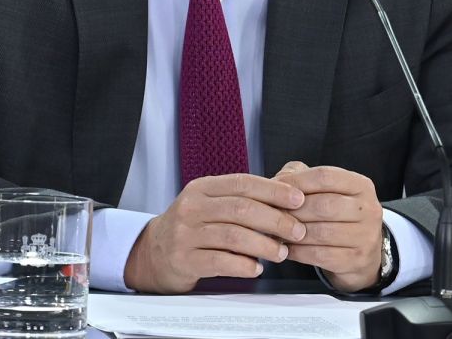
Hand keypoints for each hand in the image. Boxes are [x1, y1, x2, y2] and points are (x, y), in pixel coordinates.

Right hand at [124, 173, 307, 292]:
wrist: (154, 252)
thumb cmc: (193, 227)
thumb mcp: (210, 204)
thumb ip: (241, 200)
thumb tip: (287, 202)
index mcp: (202, 188)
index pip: (243, 183)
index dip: (274, 191)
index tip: (298, 199)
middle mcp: (192, 207)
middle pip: (241, 209)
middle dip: (276, 220)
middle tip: (298, 230)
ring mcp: (185, 234)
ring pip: (233, 236)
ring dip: (264, 245)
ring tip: (282, 253)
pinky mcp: (184, 260)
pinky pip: (220, 262)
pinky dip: (244, 265)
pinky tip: (257, 268)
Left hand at [274, 161, 384, 291]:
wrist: (363, 252)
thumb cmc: (337, 215)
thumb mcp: (326, 189)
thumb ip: (302, 176)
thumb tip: (276, 181)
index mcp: (361, 185)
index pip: (325, 176)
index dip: (297, 181)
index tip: (276, 187)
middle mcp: (369, 209)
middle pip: (324, 205)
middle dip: (294, 210)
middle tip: (273, 214)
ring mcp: (366, 236)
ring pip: (321, 233)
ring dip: (294, 233)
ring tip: (277, 231)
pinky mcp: (357, 260)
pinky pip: (320, 255)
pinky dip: (298, 252)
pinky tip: (287, 248)